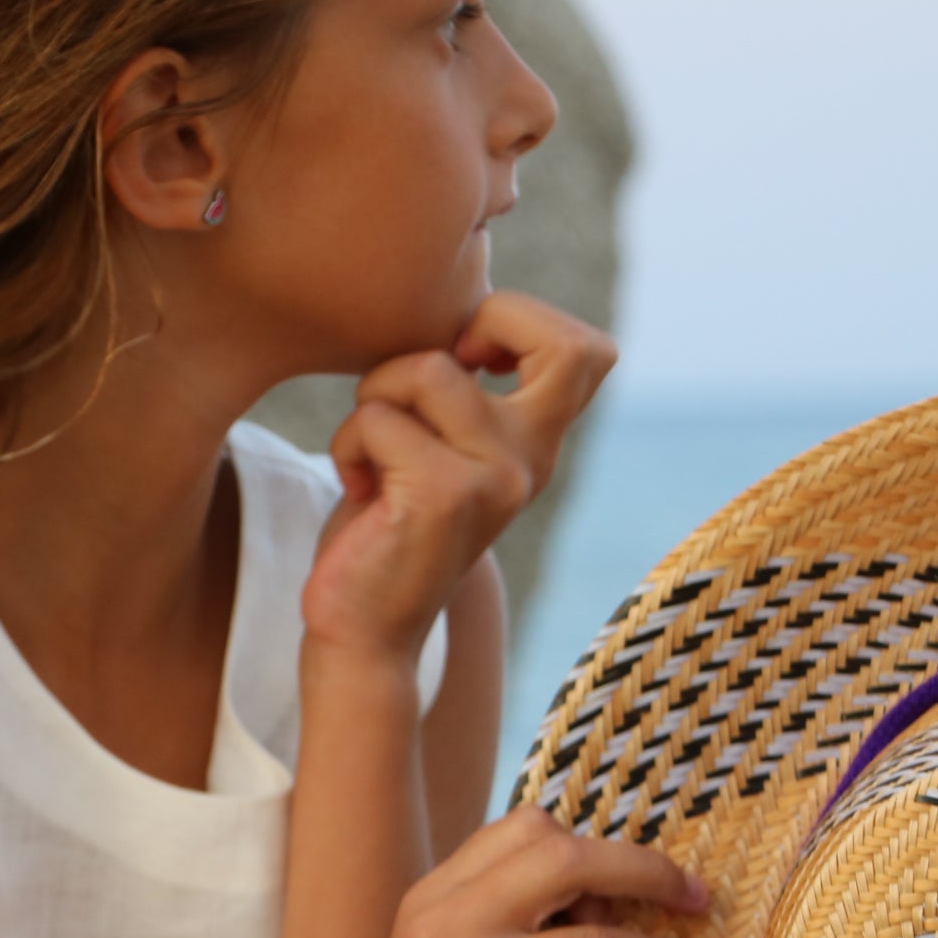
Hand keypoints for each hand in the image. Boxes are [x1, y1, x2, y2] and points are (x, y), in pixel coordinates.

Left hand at [303, 291, 615, 663]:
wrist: (362, 633)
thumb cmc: (384, 527)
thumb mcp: (436, 445)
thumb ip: (459, 389)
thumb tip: (455, 304)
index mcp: (535, 444)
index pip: (589, 349)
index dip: (523, 320)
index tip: (466, 354)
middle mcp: (533, 461)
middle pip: (569, 346)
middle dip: (488, 320)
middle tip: (434, 370)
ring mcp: (497, 480)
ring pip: (426, 368)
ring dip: (373, 396)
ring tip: (368, 451)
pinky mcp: (444, 497)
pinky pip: (377, 417)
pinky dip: (348, 443)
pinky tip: (357, 490)